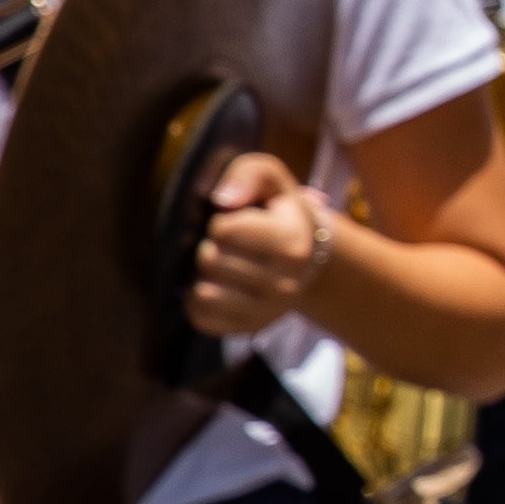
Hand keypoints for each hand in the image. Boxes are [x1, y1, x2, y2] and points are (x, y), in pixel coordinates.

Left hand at [188, 150, 330, 339]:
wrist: (306, 256)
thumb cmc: (276, 212)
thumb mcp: (270, 179)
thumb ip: (246, 174)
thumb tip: (221, 200)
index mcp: (293, 244)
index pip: (224, 231)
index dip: (222, 221)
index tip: (239, 222)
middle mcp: (287, 284)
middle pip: (210, 261)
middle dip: (211, 247)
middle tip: (229, 246)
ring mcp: (270, 312)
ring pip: (204, 293)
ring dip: (205, 275)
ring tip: (224, 266)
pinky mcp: (250, 329)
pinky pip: (201, 318)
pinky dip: (198, 301)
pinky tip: (218, 287)